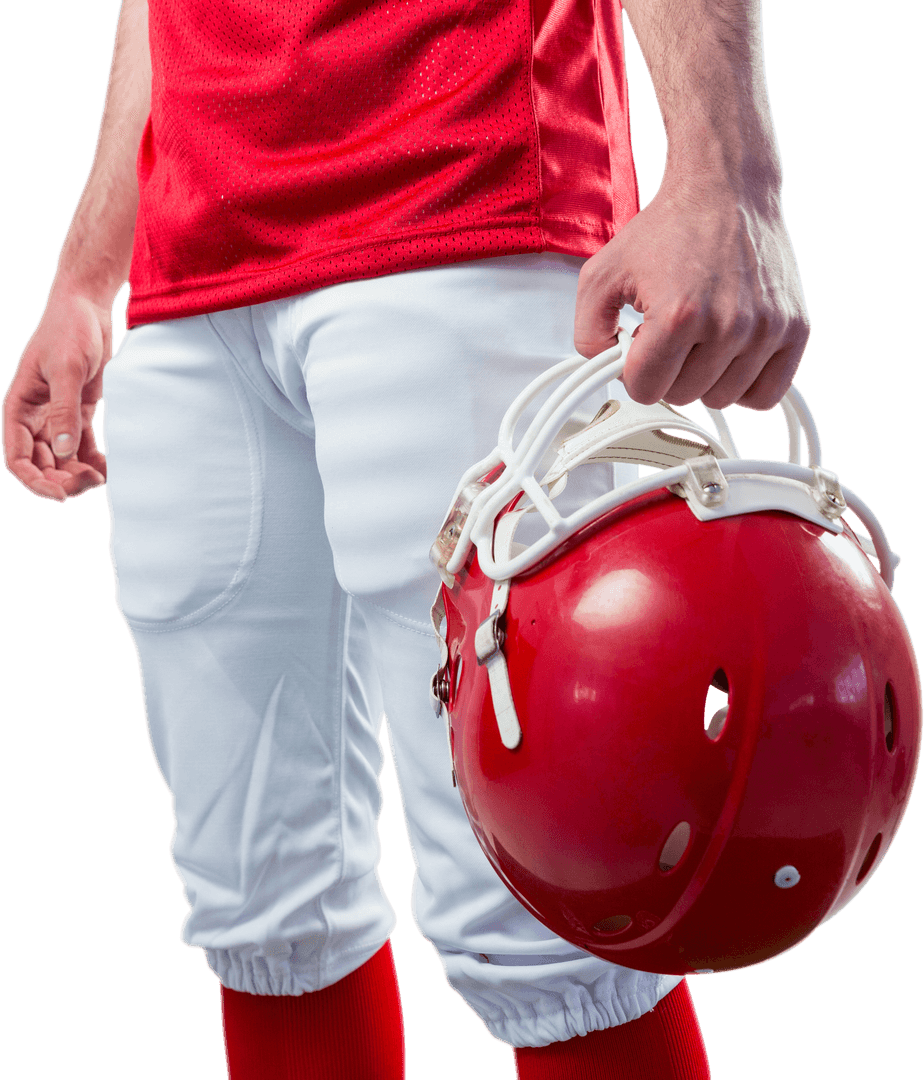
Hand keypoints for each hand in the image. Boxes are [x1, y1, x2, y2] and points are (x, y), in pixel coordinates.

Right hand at [2, 286, 110, 501]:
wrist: (87, 306)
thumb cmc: (69, 330)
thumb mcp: (67, 370)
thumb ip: (64, 412)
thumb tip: (61, 452)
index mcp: (18, 408)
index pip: (17, 459)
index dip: (35, 483)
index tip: (61, 496)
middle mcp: (33, 417)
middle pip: (41, 465)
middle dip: (62, 481)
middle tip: (91, 482)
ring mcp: (56, 416)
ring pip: (61, 460)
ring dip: (78, 474)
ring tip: (102, 476)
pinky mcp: (79, 412)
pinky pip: (82, 446)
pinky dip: (92, 460)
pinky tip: (108, 468)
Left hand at [574, 184, 810, 411]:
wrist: (726, 188)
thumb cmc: (671, 227)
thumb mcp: (602, 274)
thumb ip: (588, 332)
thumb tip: (603, 370)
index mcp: (679, 314)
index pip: (644, 390)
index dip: (634, 370)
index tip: (641, 343)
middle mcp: (728, 325)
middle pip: (682, 397)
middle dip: (668, 370)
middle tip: (671, 334)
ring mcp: (766, 330)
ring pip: (721, 400)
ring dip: (704, 377)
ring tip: (700, 337)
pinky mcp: (796, 329)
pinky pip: (767, 397)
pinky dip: (745, 386)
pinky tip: (729, 356)